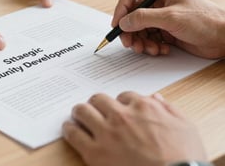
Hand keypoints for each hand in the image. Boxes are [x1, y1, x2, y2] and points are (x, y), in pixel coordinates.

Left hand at [63, 92, 206, 165]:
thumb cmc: (185, 157)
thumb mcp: (185, 126)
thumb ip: (168, 109)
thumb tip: (155, 98)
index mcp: (143, 107)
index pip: (124, 96)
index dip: (121, 103)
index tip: (119, 108)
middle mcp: (122, 115)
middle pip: (99, 99)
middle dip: (97, 103)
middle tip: (95, 109)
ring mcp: (106, 133)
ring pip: (82, 110)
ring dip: (80, 111)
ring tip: (79, 115)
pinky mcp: (95, 152)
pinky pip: (73, 134)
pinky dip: (69, 129)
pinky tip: (70, 129)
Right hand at [111, 0, 224, 58]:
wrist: (224, 38)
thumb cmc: (206, 20)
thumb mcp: (171, 17)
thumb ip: (144, 18)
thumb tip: (123, 22)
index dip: (121, 8)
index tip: (117, 23)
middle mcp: (159, 2)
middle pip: (132, 14)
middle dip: (130, 30)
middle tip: (129, 43)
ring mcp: (161, 17)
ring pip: (138, 28)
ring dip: (140, 41)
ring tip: (149, 49)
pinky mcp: (165, 31)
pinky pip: (148, 38)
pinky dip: (151, 46)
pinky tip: (162, 49)